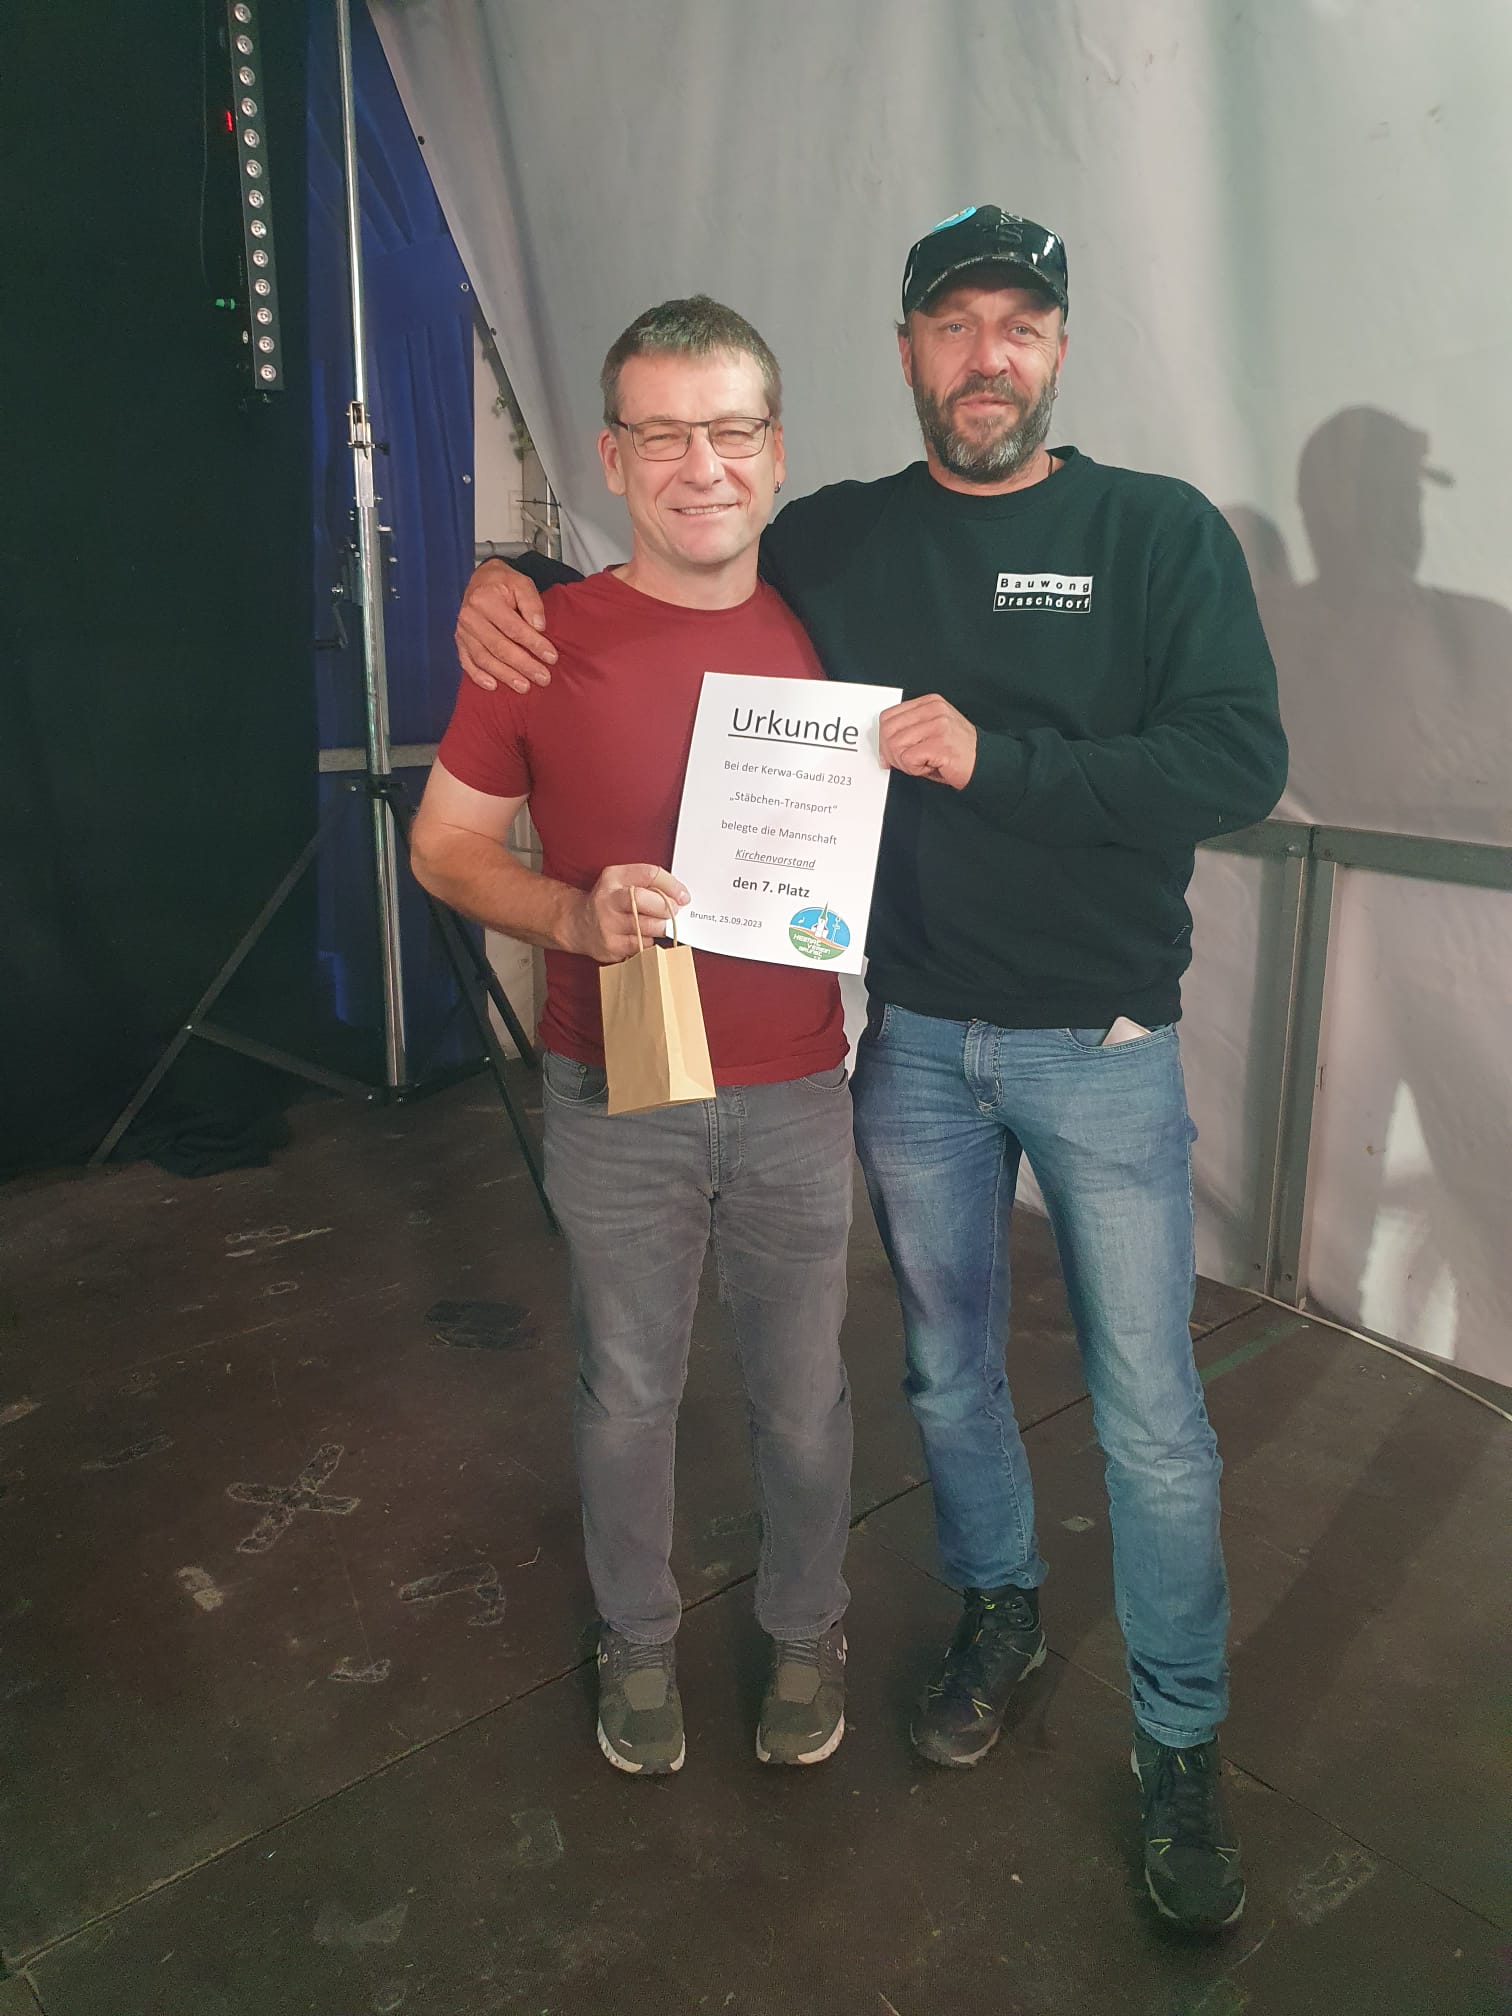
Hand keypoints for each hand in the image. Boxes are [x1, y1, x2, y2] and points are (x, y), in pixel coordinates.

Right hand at [456, 560, 556, 694]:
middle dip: (523, 665)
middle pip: (499, 647)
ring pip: (484, 658)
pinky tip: (493, 686)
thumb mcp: (522, 583)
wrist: (481, 581)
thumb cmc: (503, 584)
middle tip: (543, 678)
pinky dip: (478, 676)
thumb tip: (539, 627)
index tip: (551, 657)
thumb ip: (532, 603)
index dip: (534, 644)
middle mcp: (470, 616)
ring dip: (505, 675)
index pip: (513, 627)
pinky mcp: (459, 642)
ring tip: (525, 687)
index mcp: (484, 599)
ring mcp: (462, 631)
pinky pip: (467, 662)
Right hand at [566, 865, 689, 963]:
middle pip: (645, 900)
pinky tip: (642, 936)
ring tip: (656, 924)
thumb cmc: (608, 901)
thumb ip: (648, 882)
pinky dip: (649, 942)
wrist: (577, 924)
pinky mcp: (612, 947)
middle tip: (672, 911)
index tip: (683, 896)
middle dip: (666, 908)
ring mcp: (608, 925)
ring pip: (648, 927)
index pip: (649, 874)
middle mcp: (608, 900)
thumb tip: (680, 895)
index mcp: (613, 877)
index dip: (672, 886)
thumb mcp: (621, 881)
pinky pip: (643, 946)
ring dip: (660, 927)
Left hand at [879, 694, 977, 790]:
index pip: (888, 716)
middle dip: (890, 752)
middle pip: (888, 730)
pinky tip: (929, 767)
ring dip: (903, 762)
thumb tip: (884, 746)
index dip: (883, 739)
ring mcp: (938, 726)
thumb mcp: (932, 731)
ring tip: (921, 764)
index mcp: (930, 703)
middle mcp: (934, 710)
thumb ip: (909, 730)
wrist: (986, 763)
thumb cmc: (958, 752)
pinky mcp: (940, 744)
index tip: (889, 754)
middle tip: (904, 763)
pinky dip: (914, 769)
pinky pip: (908, 758)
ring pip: (895, 744)